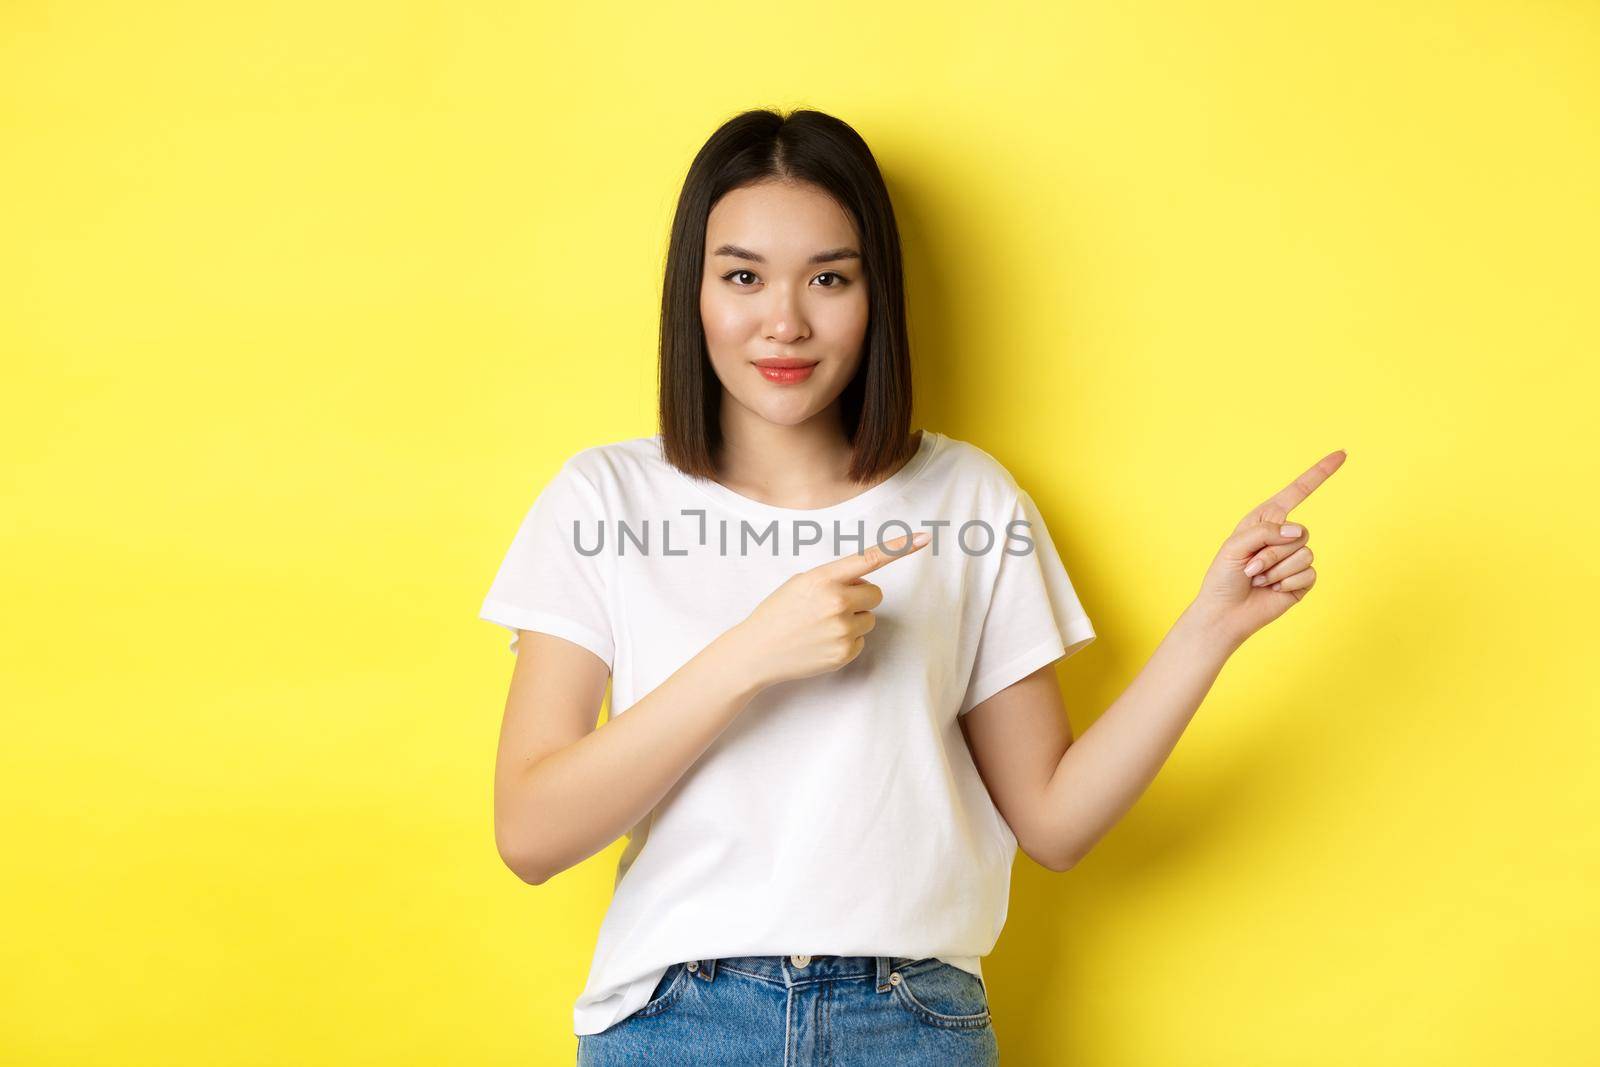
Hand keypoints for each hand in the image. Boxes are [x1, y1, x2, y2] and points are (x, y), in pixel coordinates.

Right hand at [732, 530, 931, 689]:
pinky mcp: (844, 653)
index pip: (869, 558)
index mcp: (823, 578)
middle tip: (833, 606)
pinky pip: (861, 641)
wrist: (757, 651)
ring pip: (869, 619)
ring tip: (822, 626)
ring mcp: (842, 629)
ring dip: (853, 620)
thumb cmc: (778, 613)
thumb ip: (835, 578)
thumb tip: (864, 586)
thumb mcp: (801, 583)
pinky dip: (846, 641)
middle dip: (861, 598)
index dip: (899, 547)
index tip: (924, 538)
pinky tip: (822, 642)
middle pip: (876, 594)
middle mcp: (836, 602)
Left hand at [1189, 450, 1346, 647]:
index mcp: (1266, 519)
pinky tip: (1272, 590)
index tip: (1342, 454)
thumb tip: (1299, 533)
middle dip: (1272, 553)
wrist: (1226, 613)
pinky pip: (1308, 574)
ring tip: (1258, 580)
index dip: (1320, 473)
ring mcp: (1295, 558)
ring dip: (1276, 570)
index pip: (1298, 492)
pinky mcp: (1303, 580)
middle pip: (1299, 533)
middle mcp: (1283, 536)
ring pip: (1304, 554)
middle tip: (1250, 568)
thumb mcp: (1235, 545)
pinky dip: (1286, 583)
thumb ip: (1266, 531)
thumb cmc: (1224, 577)